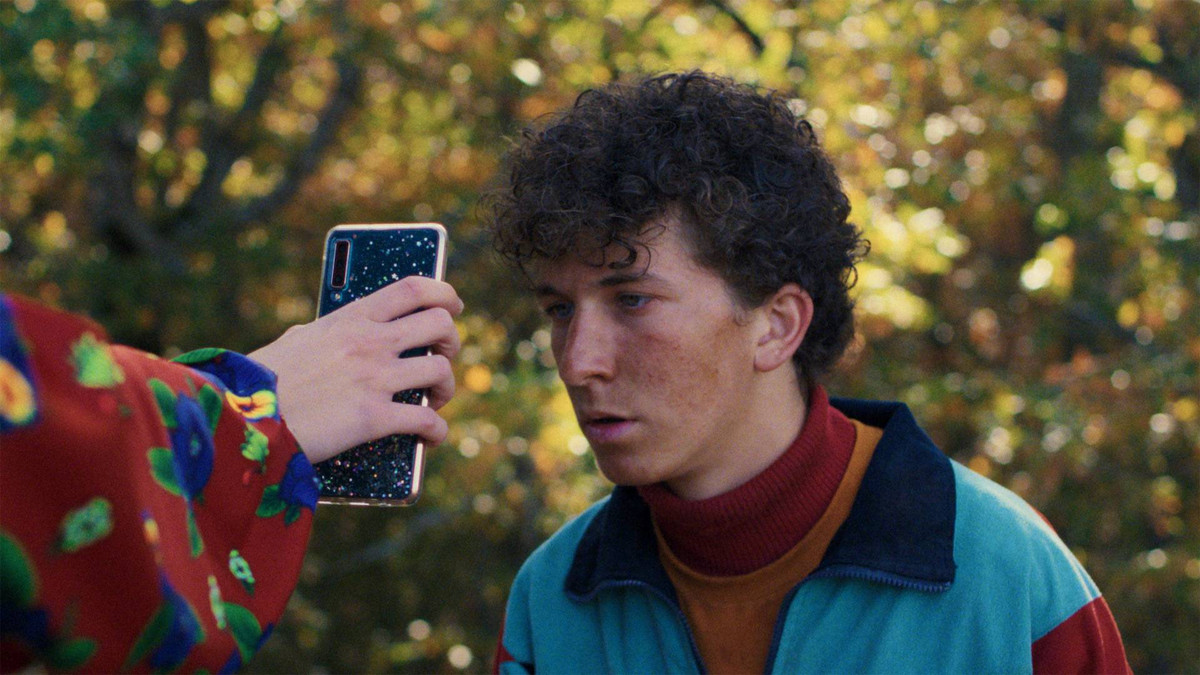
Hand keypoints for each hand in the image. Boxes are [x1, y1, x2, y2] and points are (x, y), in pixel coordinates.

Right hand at [248, 277, 462, 463]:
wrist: (240, 419)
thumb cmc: (259, 384)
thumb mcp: (293, 343)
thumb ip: (320, 335)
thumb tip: (323, 334)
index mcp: (349, 319)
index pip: (412, 288)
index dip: (444, 293)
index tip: (453, 304)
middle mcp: (368, 342)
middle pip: (439, 324)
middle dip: (451, 341)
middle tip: (444, 356)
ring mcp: (373, 378)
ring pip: (440, 371)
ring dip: (446, 388)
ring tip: (436, 400)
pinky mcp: (373, 418)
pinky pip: (426, 422)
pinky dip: (436, 432)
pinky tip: (431, 438)